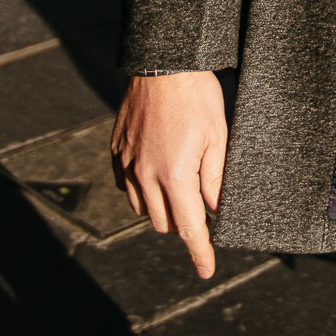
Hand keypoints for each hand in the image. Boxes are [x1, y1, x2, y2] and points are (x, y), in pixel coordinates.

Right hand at [111, 71, 226, 277]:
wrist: (163, 64)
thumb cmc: (197, 96)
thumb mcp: (218, 137)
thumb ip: (215, 179)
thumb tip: (215, 209)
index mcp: (175, 175)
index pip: (190, 229)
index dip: (200, 253)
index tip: (206, 271)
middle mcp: (146, 175)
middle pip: (165, 224)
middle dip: (185, 225)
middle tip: (202, 206)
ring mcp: (128, 163)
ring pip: (144, 208)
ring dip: (163, 208)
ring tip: (181, 185)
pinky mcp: (117, 150)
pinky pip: (127, 186)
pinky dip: (143, 190)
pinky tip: (157, 174)